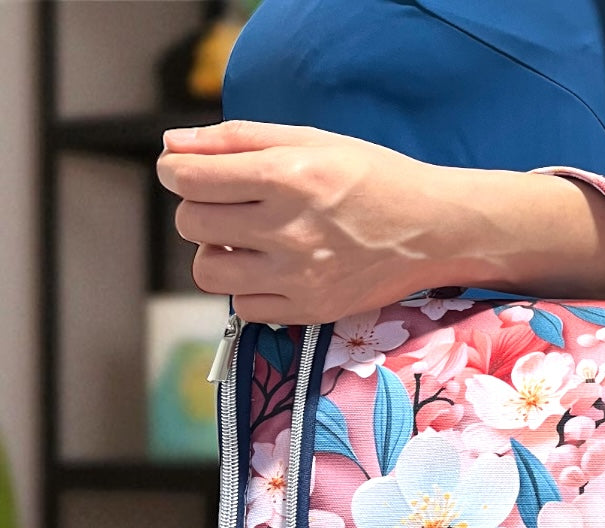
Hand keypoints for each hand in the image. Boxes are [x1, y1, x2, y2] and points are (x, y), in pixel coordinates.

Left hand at [157, 119, 453, 323]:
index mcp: (288, 176)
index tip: (187, 172)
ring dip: (216, 252)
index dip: (176, 171)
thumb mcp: (310, 140)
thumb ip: (237, 140)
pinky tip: (271, 269)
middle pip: (191, 224)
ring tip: (246, 240)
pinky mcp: (311, 310)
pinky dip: (247, 287)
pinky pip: (243, 307)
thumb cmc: (373, 178)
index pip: (189, 179)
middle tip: (229, 204)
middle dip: (199, 209)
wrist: (433, 230)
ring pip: (208, 271)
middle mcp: (290, 230)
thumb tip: (171, 146)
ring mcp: (300, 277)